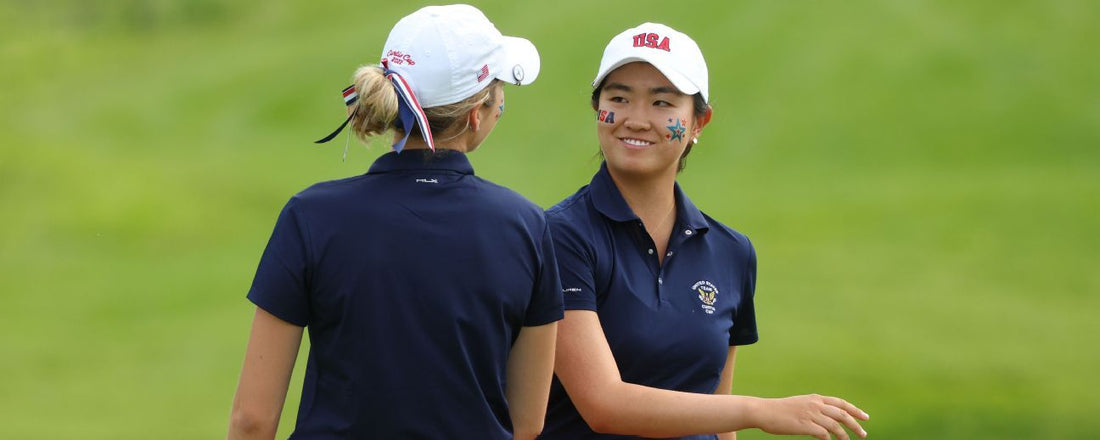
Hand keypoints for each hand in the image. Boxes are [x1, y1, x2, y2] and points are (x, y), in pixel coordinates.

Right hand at [754, 394, 868, 439]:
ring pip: (836, 426)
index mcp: (815, 398)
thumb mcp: (800, 403)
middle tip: (863, 434)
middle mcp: (816, 404)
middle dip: (855, 424)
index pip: (841, 403)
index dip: (854, 410)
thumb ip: (814, 408)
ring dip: (844, 435)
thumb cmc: (779, 410)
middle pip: (842, 414)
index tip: (865, 417)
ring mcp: (811, 414)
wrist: (764, 411)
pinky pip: (824, 434)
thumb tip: (826, 418)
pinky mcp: (805, 425)